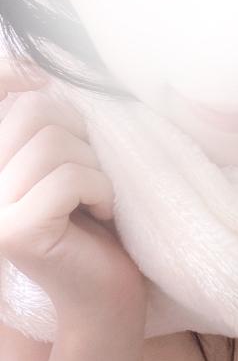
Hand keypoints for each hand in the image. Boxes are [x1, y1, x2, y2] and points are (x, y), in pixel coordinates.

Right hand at [0, 58, 147, 323]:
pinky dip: (102, 191)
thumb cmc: (93, 221)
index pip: (8, 94)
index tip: (64, 110)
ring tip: (97, 199)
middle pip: (35, 112)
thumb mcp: (66, 159)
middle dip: (82, 137)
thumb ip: (45, 120)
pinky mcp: (18, 232)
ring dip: (95, 169)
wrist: (106, 294)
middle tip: (93, 175)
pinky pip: (71, 179)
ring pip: (56, 144)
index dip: (38, 89)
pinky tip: (102, 215)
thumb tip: (29, 66)